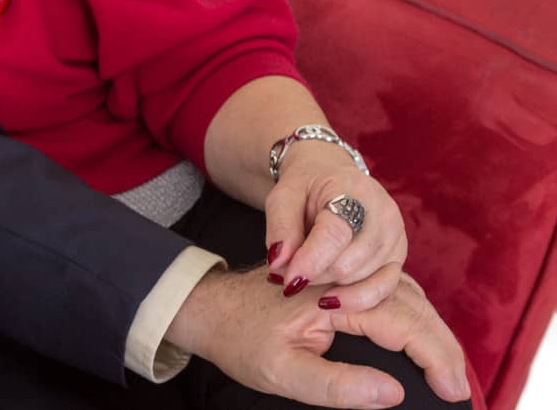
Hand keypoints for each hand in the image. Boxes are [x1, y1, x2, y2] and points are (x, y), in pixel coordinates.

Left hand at [168, 264, 469, 408]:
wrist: (210, 308)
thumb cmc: (240, 340)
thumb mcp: (281, 372)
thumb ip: (336, 385)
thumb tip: (391, 392)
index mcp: (332, 296)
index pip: (402, 322)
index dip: (433, 357)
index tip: (453, 390)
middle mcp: (342, 278)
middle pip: (412, 307)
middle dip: (442, 346)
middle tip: (460, 387)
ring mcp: (343, 277)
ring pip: (406, 297)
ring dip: (433, 330)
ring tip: (451, 370)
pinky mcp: (340, 283)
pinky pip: (390, 295)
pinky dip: (416, 317)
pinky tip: (425, 340)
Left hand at [267, 144, 406, 291]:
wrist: (332, 176)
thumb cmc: (306, 187)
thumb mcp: (284, 195)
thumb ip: (280, 227)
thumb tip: (279, 265)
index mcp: (355, 191)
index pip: (335, 234)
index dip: (310, 261)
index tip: (286, 280)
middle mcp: (384, 216)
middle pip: (348, 264)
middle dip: (313, 275)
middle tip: (287, 273)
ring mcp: (396, 239)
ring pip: (361, 280)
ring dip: (327, 285)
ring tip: (305, 273)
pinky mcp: (399, 258)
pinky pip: (381, 290)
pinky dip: (353, 299)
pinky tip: (329, 300)